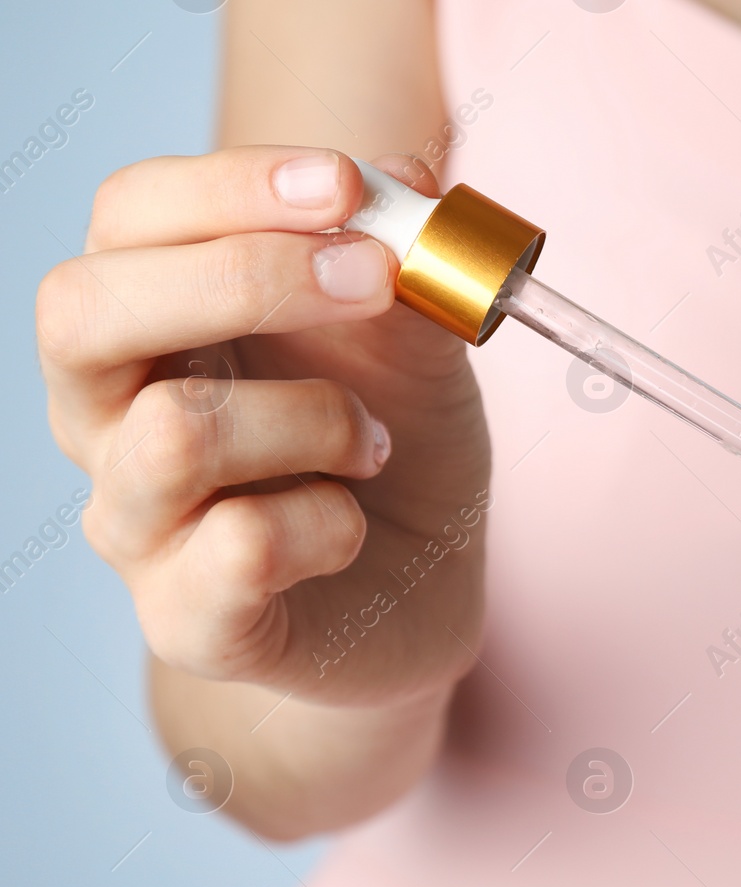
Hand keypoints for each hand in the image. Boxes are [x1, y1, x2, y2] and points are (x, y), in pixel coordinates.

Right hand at [37, 147, 489, 702]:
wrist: (425, 595)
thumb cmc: (398, 452)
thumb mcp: (415, 348)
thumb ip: (403, 272)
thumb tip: (405, 179)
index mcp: (151, 322)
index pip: (128, 218)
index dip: (228, 187)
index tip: (345, 183)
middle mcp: (108, 416)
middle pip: (81, 309)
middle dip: (242, 277)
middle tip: (372, 280)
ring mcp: (135, 522)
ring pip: (173, 433)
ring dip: (315, 418)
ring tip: (376, 444)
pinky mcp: (187, 619)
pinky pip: (239, 546)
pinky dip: (329, 523)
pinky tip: (352, 528)